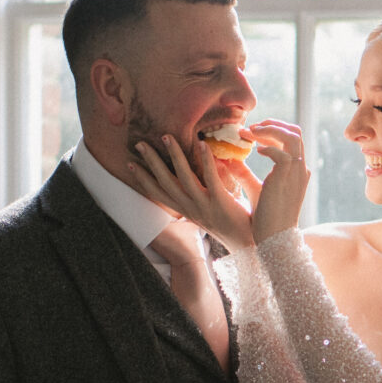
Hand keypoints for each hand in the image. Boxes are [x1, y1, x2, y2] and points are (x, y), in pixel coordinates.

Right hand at [129, 137, 254, 252]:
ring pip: (183, 177)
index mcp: (187, 211)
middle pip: (165, 183)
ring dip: (174, 155)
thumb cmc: (233, 225)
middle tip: (140, 143)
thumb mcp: (209, 212)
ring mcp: (204, 206)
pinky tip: (202, 144)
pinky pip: (210, 178)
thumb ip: (200, 196)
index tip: (130, 163)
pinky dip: (205, 160)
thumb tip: (195, 178)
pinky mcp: (221, 203)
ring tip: (167, 136)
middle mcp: (191, 209)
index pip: (159, 194)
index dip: (143, 179)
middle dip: (151, 162)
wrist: (251, 245)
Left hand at [248, 120, 310, 242]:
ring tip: (250, 133)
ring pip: (291, 136)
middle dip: (272, 124)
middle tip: (251, 128)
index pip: (293, 139)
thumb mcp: (255, 189)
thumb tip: (227, 158)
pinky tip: (256, 152)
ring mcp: (296, 173)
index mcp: (297, 171)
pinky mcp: (287, 178)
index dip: (274, 130)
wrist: (274, 238)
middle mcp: (300, 169)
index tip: (254, 132)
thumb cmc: (266, 219)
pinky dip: (268, 147)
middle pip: (295, 132)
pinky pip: (282, 152)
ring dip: (269, 130)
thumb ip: (243, 173)